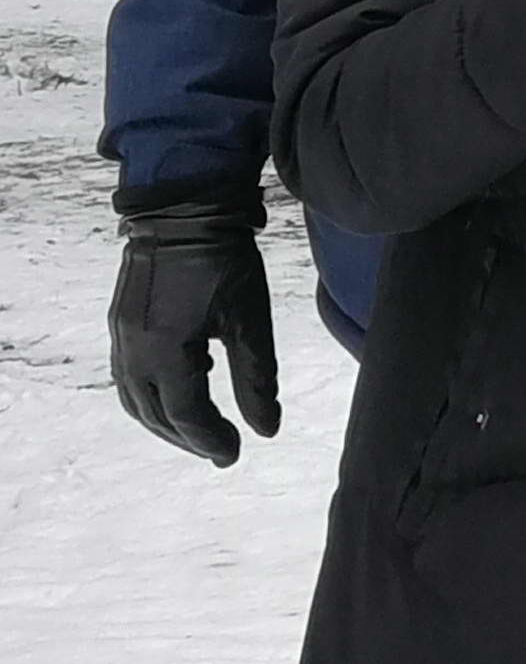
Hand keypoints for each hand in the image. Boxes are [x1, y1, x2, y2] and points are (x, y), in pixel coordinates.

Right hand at [109, 189, 280, 465]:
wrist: (184, 210)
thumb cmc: (223, 261)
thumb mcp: (250, 320)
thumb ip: (256, 379)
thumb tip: (267, 430)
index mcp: (165, 351)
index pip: (186, 415)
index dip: (211, 440)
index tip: (235, 453)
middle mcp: (133, 349)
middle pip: (156, 414)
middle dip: (189, 438)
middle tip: (221, 451)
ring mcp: (121, 336)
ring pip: (136, 399)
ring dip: (166, 422)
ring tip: (200, 433)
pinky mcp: (120, 322)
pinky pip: (127, 376)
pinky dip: (152, 396)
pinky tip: (179, 392)